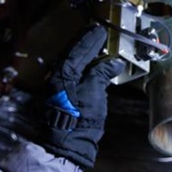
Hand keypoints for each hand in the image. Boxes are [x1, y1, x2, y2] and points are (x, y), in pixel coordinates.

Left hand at [42, 25, 124, 167]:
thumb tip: (114, 62)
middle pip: (71, 52)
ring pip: (70, 61)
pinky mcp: (60, 93)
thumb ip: (102, 73)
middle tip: (96, 31)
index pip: (79, 49)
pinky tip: (88, 63)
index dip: (91, 39)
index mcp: (64, 72)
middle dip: (84, 42)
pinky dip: (80, 63)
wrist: (67, 142)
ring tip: (94, 44)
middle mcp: (57, 75)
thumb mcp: (95, 92)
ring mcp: (56, 84)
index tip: (101, 30)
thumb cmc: (81, 117)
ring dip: (82, 52)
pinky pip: (71, 71)